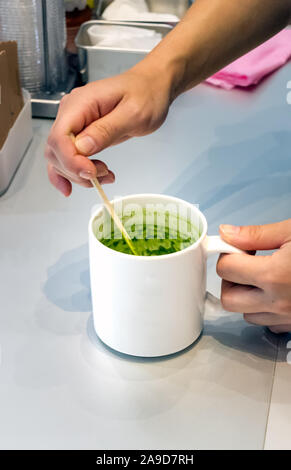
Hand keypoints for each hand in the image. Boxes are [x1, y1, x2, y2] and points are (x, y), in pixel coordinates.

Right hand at [45, 65, 170, 195]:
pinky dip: (67, 174)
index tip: (91, 172)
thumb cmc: (146, 95)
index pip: (60, 137)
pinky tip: (70, 187)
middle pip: (56, 151)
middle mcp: (71, 113)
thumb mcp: (133, 113)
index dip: (71, 160)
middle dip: (76, 170)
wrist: (151, 88)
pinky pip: (65, 157)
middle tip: (103, 174)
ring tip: (105, 176)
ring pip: (60, 158)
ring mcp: (74, 124)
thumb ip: (107, 130)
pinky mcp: (80, 134)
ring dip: (78, 175)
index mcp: (81, 103)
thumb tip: (82, 147)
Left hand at [216, 219, 290, 333]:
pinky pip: (267, 323)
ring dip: (248, 297)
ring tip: (266, 278)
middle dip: (232, 280)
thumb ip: (257, 234)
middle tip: (248, 264)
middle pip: (228, 299)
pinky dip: (266, 310)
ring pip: (246, 314)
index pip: (225, 269)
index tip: (240, 249)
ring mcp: (286, 317)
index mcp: (274, 275)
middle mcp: (277, 302)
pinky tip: (278, 293)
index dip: (229, 254)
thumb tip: (226, 233)